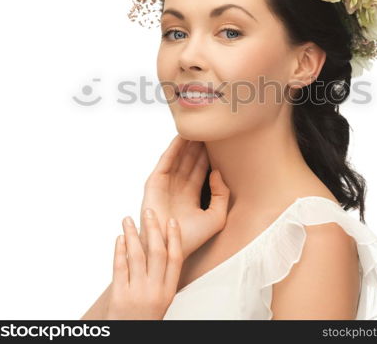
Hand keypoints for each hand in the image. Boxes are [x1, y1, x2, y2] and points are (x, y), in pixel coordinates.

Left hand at [104, 209, 182, 319]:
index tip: (172, 221)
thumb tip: (156, 248)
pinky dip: (119, 251)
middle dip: (153, 229)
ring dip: (132, 234)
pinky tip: (119, 239)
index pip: (176, 258)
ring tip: (128, 220)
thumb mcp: (159, 301)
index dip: (175, 237)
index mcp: (168, 291)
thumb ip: (160, 278)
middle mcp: (155, 291)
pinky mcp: (119, 297)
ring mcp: (137, 294)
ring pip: (137, 256)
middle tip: (149, 212)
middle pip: (157, 252)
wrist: (128, 339)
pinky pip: (120, 268)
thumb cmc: (142, 320)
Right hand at [139, 135, 229, 260]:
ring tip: (196, 128)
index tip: (218, 141)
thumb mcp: (216, 217)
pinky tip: (181, 138)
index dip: (208, 156)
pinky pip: (166, 162)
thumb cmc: (191, 239)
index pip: (201, 170)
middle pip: (189, 160)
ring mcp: (166, 184)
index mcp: (191, 196)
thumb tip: (217, 172)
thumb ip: (221, 195)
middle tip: (208, 128)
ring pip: (178, 158)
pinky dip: (173, 149)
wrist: (169, 248)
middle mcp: (178, 188)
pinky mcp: (155, 183)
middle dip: (198, 145)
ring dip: (186, 144)